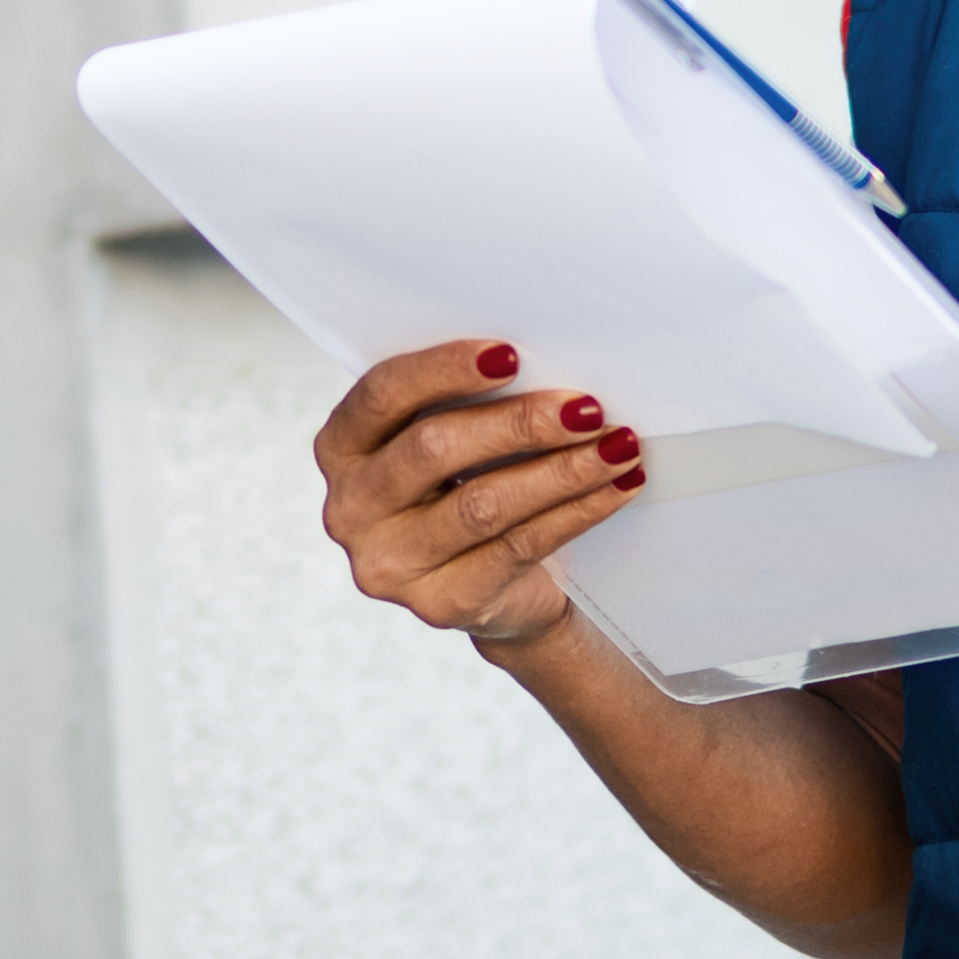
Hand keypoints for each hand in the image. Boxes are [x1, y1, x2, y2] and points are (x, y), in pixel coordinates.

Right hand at [310, 340, 646, 654]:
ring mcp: (390, 564)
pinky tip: (614, 488)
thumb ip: (465, 404)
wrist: (496, 589)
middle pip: (433, 449)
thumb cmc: (471, 486)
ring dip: (561, 470)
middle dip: (519, 423)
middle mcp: (350, 508)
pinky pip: (518, 546)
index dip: (444, 370)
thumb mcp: (452, 442)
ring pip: (483, 503)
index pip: (383, 395)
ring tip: (616, 445)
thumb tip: (544, 362)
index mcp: (341, 448)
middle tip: (585, 407)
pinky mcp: (441, 604)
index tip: (511, 355)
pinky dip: (577, 511)